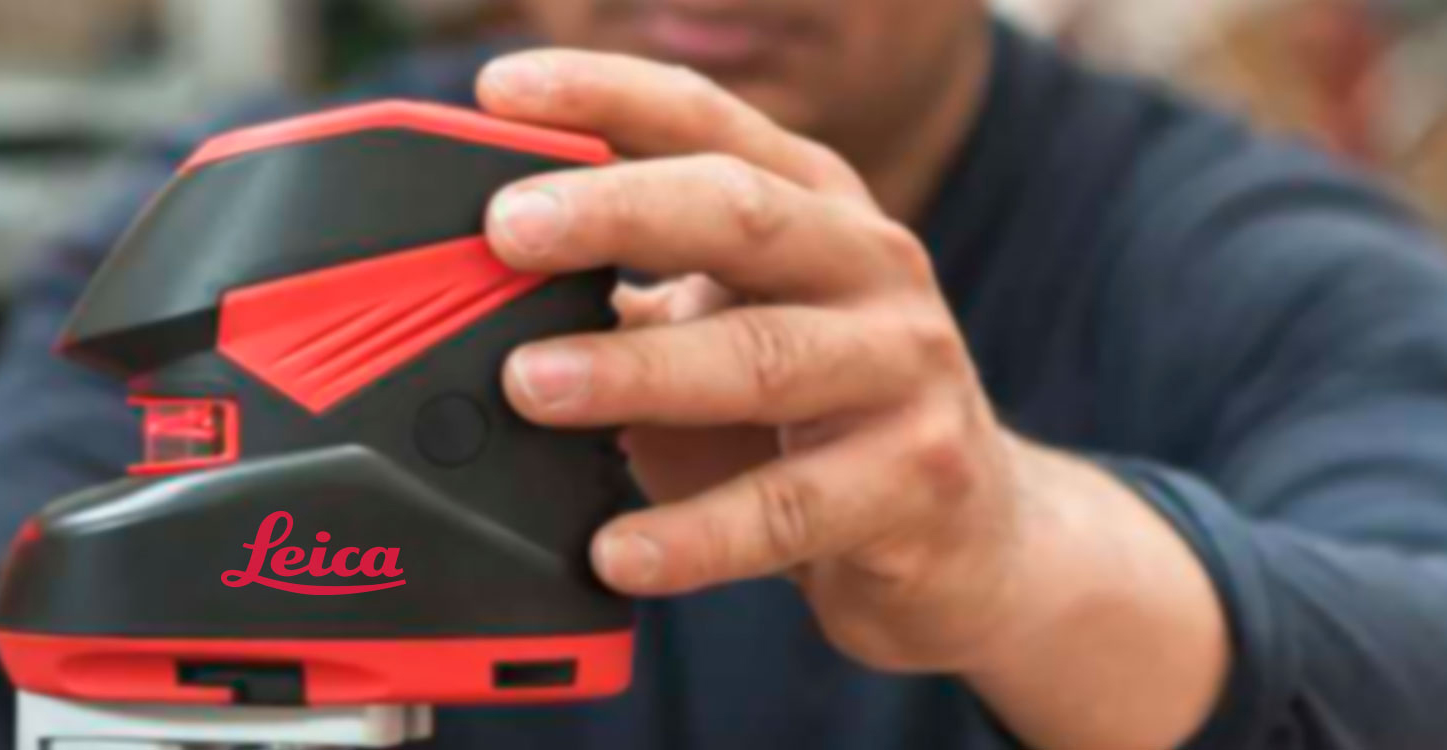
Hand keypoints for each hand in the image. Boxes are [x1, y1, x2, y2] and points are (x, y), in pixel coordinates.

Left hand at [476, 50, 1225, 747]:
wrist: (972, 538)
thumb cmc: (816, 420)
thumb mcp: (727, 328)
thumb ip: (632, 291)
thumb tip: (474, 281)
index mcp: (811, 205)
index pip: (705, 121)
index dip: (603, 94)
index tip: (500, 89)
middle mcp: (868, 265)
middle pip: (738, 213)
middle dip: (613, 210)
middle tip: (505, 229)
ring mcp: (903, 369)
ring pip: (762, 356)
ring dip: (636, 370)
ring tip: (528, 384)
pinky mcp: (916, 480)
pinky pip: (787, 508)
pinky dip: (693, 534)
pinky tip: (617, 551)